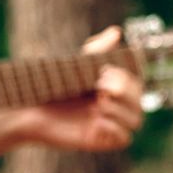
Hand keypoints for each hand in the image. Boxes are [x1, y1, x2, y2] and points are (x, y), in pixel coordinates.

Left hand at [21, 26, 143, 152]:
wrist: (32, 109)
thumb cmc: (55, 86)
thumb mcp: (79, 64)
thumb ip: (99, 49)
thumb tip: (116, 32)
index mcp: (114, 88)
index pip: (138, 84)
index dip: (129, 78)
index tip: (106, 71)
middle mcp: (115, 107)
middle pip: (140, 103)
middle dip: (125, 92)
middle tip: (100, 86)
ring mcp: (109, 124)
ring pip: (136, 120)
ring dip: (121, 110)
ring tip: (99, 104)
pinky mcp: (100, 139)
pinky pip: (125, 139)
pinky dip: (115, 129)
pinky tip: (96, 121)